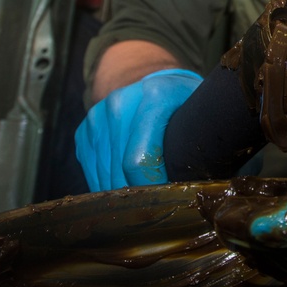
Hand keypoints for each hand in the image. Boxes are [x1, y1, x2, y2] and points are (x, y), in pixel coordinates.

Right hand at [75, 69, 201, 191]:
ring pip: (103, 176)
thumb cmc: (185, 104)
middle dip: (138, 194)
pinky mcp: (84, 131)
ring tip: (143, 200)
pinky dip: (107, 185)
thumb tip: (203, 184)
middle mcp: (120, 104)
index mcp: (154, 96)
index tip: (166, 198)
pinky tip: (126, 186)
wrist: (155, 82)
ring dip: (121, 193)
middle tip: (157, 204)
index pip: (139, 160)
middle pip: (119, 172)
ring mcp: (97, 117)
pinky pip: (92, 172)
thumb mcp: (201, 114)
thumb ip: (200, 141)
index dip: (152, 187)